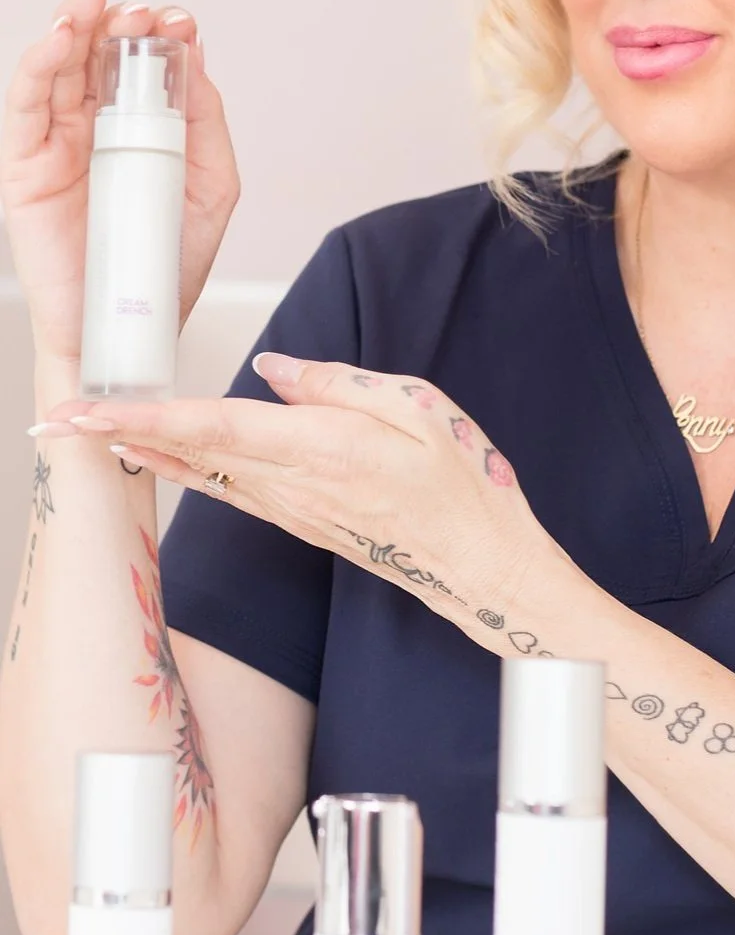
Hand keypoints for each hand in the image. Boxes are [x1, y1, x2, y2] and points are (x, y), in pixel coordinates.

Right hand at [0, 0, 239, 364]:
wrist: (127, 331)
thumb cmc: (166, 269)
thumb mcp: (210, 188)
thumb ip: (205, 126)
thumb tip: (198, 63)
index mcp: (141, 132)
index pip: (143, 68)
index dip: (158, 37)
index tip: (180, 22)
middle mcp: (96, 130)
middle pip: (98, 56)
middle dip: (117, 23)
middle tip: (141, 11)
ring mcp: (57, 143)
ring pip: (59, 67)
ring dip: (75, 24)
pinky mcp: (24, 164)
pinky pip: (26, 104)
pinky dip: (38, 62)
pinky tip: (60, 35)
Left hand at [35, 355, 576, 650]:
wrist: (479, 563)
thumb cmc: (463, 484)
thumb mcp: (419, 408)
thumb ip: (339, 384)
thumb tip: (274, 370)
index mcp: (324, 447)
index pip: (215, 426)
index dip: (147, 416)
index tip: (92, 410)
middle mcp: (295, 484)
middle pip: (190, 452)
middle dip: (119, 434)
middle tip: (55, 419)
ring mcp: (293, 510)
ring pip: (202, 473)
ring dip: (140, 450)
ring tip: (86, 430)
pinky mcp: (298, 522)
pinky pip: (227, 490)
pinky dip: (183, 469)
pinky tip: (156, 456)